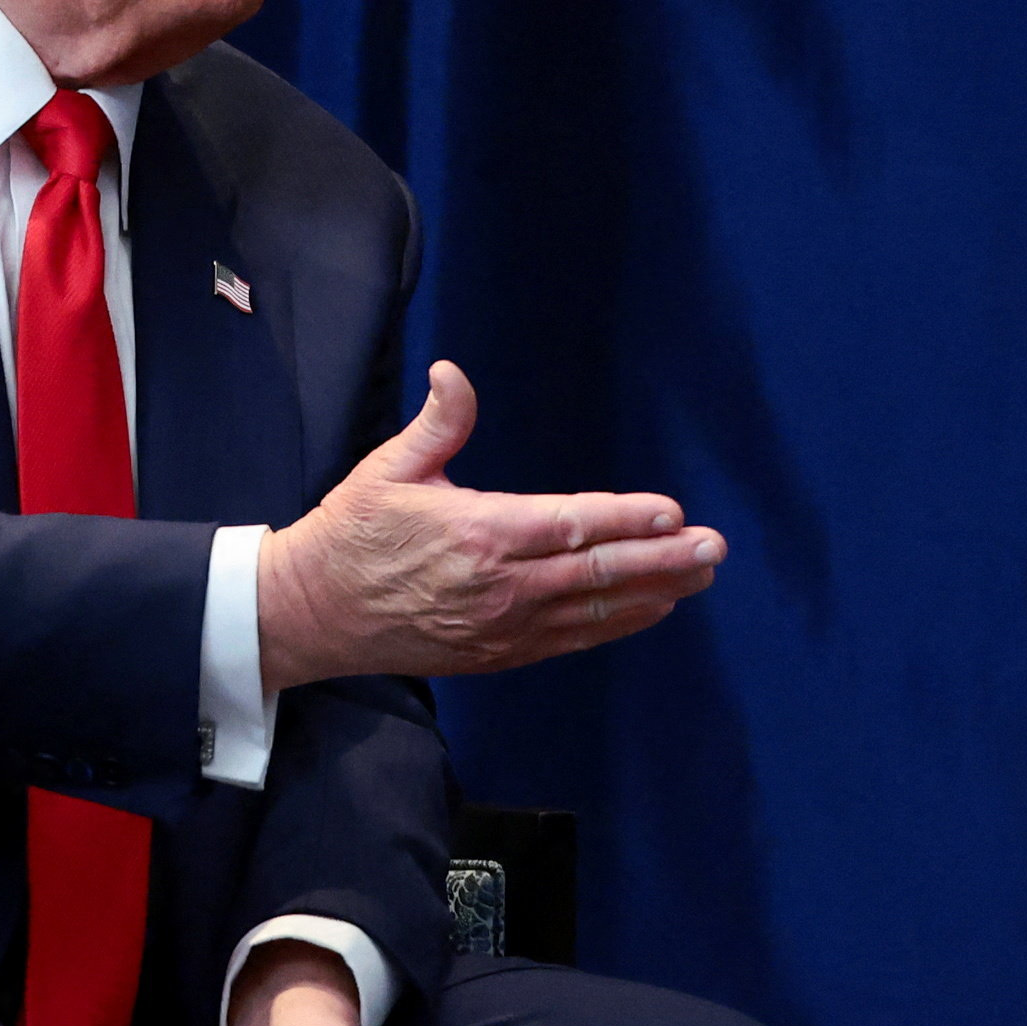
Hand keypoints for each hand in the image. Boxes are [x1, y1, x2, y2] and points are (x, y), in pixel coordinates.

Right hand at [253, 360, 726, 691]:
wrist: (311, 613)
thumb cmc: (353, 532)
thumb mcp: (388, 468)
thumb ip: (437, 422)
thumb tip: (452, 372)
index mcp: (476, 531)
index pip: (569, 524)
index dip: (626, 519)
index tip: (673, 511)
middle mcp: (498, 584)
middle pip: (596, 571)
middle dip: (662, 559)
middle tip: (714, 547)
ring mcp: (502, 625)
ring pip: (593, 609)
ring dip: (653, 592)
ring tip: (701, 575)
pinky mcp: (499, 654)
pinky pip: (571, 639)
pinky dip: (616, 625)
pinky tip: (654, 609)